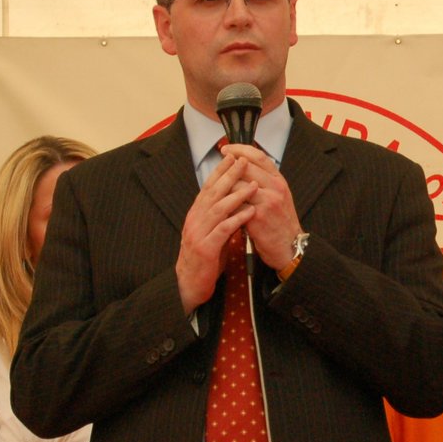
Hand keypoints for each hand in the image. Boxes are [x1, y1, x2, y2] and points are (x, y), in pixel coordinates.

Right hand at [176, 153, 256, 311]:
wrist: (189, 284)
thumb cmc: (205, 258)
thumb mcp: (212, 233)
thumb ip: (220, 217)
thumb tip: (235, 201)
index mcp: (196, 214)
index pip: (208, 187)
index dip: (220, 171)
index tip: (233, 157)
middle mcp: (195, 219)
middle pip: (213, 192)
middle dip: (229, 175)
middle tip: (243, 161)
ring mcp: (198, 233)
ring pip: (218, 208)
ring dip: (237, 195)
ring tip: (253, 185)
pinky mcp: (205, 248)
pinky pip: (223, 230)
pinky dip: (237, 219)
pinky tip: (250, 211)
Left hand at [222, 144, 302, 271]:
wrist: (288, 246)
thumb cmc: (280, 222)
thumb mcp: (278, 196)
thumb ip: (264, 182)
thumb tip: (243, 167)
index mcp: (279, 181)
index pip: (259, 157)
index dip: (241, 149)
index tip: (226, 149)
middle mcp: (275, 187)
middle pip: (246, 167)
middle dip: (228, 164)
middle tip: (216, 164)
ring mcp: (267, 201)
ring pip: (238, 184)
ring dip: (225, 185)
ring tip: (216, 186)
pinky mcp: (258, 215)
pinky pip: (235, 203)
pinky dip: (226, 203)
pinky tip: (219, 204)